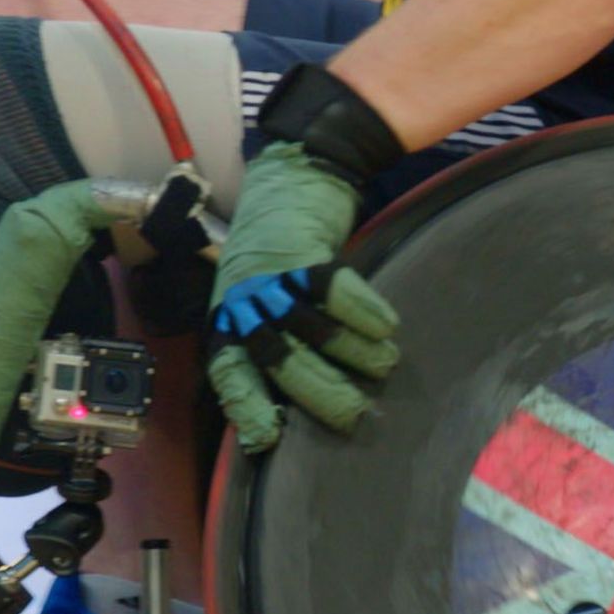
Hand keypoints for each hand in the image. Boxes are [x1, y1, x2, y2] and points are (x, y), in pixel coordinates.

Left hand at [208, 142, 399, 448]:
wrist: (293, 175)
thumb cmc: (278, 249)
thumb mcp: (258, 298)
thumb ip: (272, 342)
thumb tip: (306, 404)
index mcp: (227, 320)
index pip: (228, 372)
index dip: (247, 406)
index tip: (269, 439)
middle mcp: (241, 301)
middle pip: (277, 361)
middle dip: (319, 393)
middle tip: (356, 415)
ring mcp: (270, 276)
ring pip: (312, 330)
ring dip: (355, 354)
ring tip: (384, 365)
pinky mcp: (303, 251)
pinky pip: (335, 291)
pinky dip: (364, 312)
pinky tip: (387, 325)